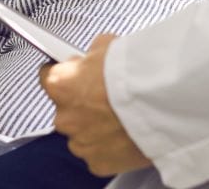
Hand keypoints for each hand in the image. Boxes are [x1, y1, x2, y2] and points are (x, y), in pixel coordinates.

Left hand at [40, 34, 151, 175]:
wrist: (161, 102)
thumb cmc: (135, 74)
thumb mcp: (108, 46)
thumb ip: (92, 55)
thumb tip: (94, 57)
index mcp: (60, 84)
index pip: (48, 76)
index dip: (66, 74)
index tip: (76, 75)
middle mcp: (64, 116)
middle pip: (66, 109)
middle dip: (83, 104)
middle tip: (107, 98)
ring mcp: (80, 142)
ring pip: (81, 134)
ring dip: (95, 127)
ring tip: (121, 118)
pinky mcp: (97, 162)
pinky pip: (98, 153)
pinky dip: (109, 147)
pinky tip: (125, 134)